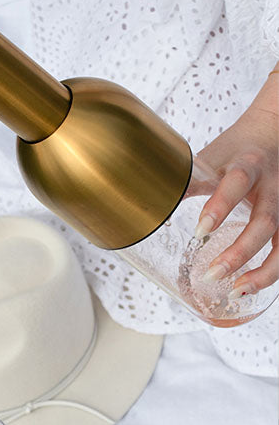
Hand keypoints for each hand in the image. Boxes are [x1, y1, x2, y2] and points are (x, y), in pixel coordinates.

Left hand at [194, 65, 278, 297]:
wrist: (274, 134)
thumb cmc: (238, 148)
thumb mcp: (212, 157)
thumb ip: (191, 180)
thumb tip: (157, 201)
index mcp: (249, 165)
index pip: (236, 184)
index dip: (219, 207)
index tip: (200, 231)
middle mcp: (274, 186)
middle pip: (265, 222)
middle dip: (240, 252)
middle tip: (211, 274)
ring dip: (263, 272)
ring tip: (237, 290)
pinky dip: (271, 271)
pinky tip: (250, 285)